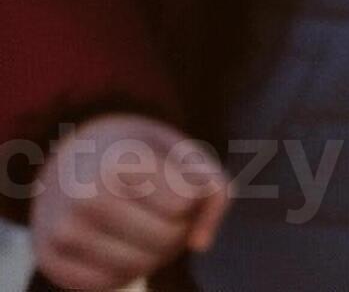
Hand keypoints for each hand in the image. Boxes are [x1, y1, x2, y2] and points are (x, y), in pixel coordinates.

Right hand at [31, 115, 230, 290]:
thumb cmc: (138, 156)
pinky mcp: (50, 262)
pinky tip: (115, 242)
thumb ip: (214, 188)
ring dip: (153, 251)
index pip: (184, 202)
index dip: (188, 194)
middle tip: (158, 206)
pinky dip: (124, 268)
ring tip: (139, 222)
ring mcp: (62, 233)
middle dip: (176, 226)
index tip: (169, 177)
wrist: (70, 159)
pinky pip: (109, 283)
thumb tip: (201, 244)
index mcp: (117, 161)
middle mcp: (83, 198)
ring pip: (140, 266)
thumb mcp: (182, 152)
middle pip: (167, 237)